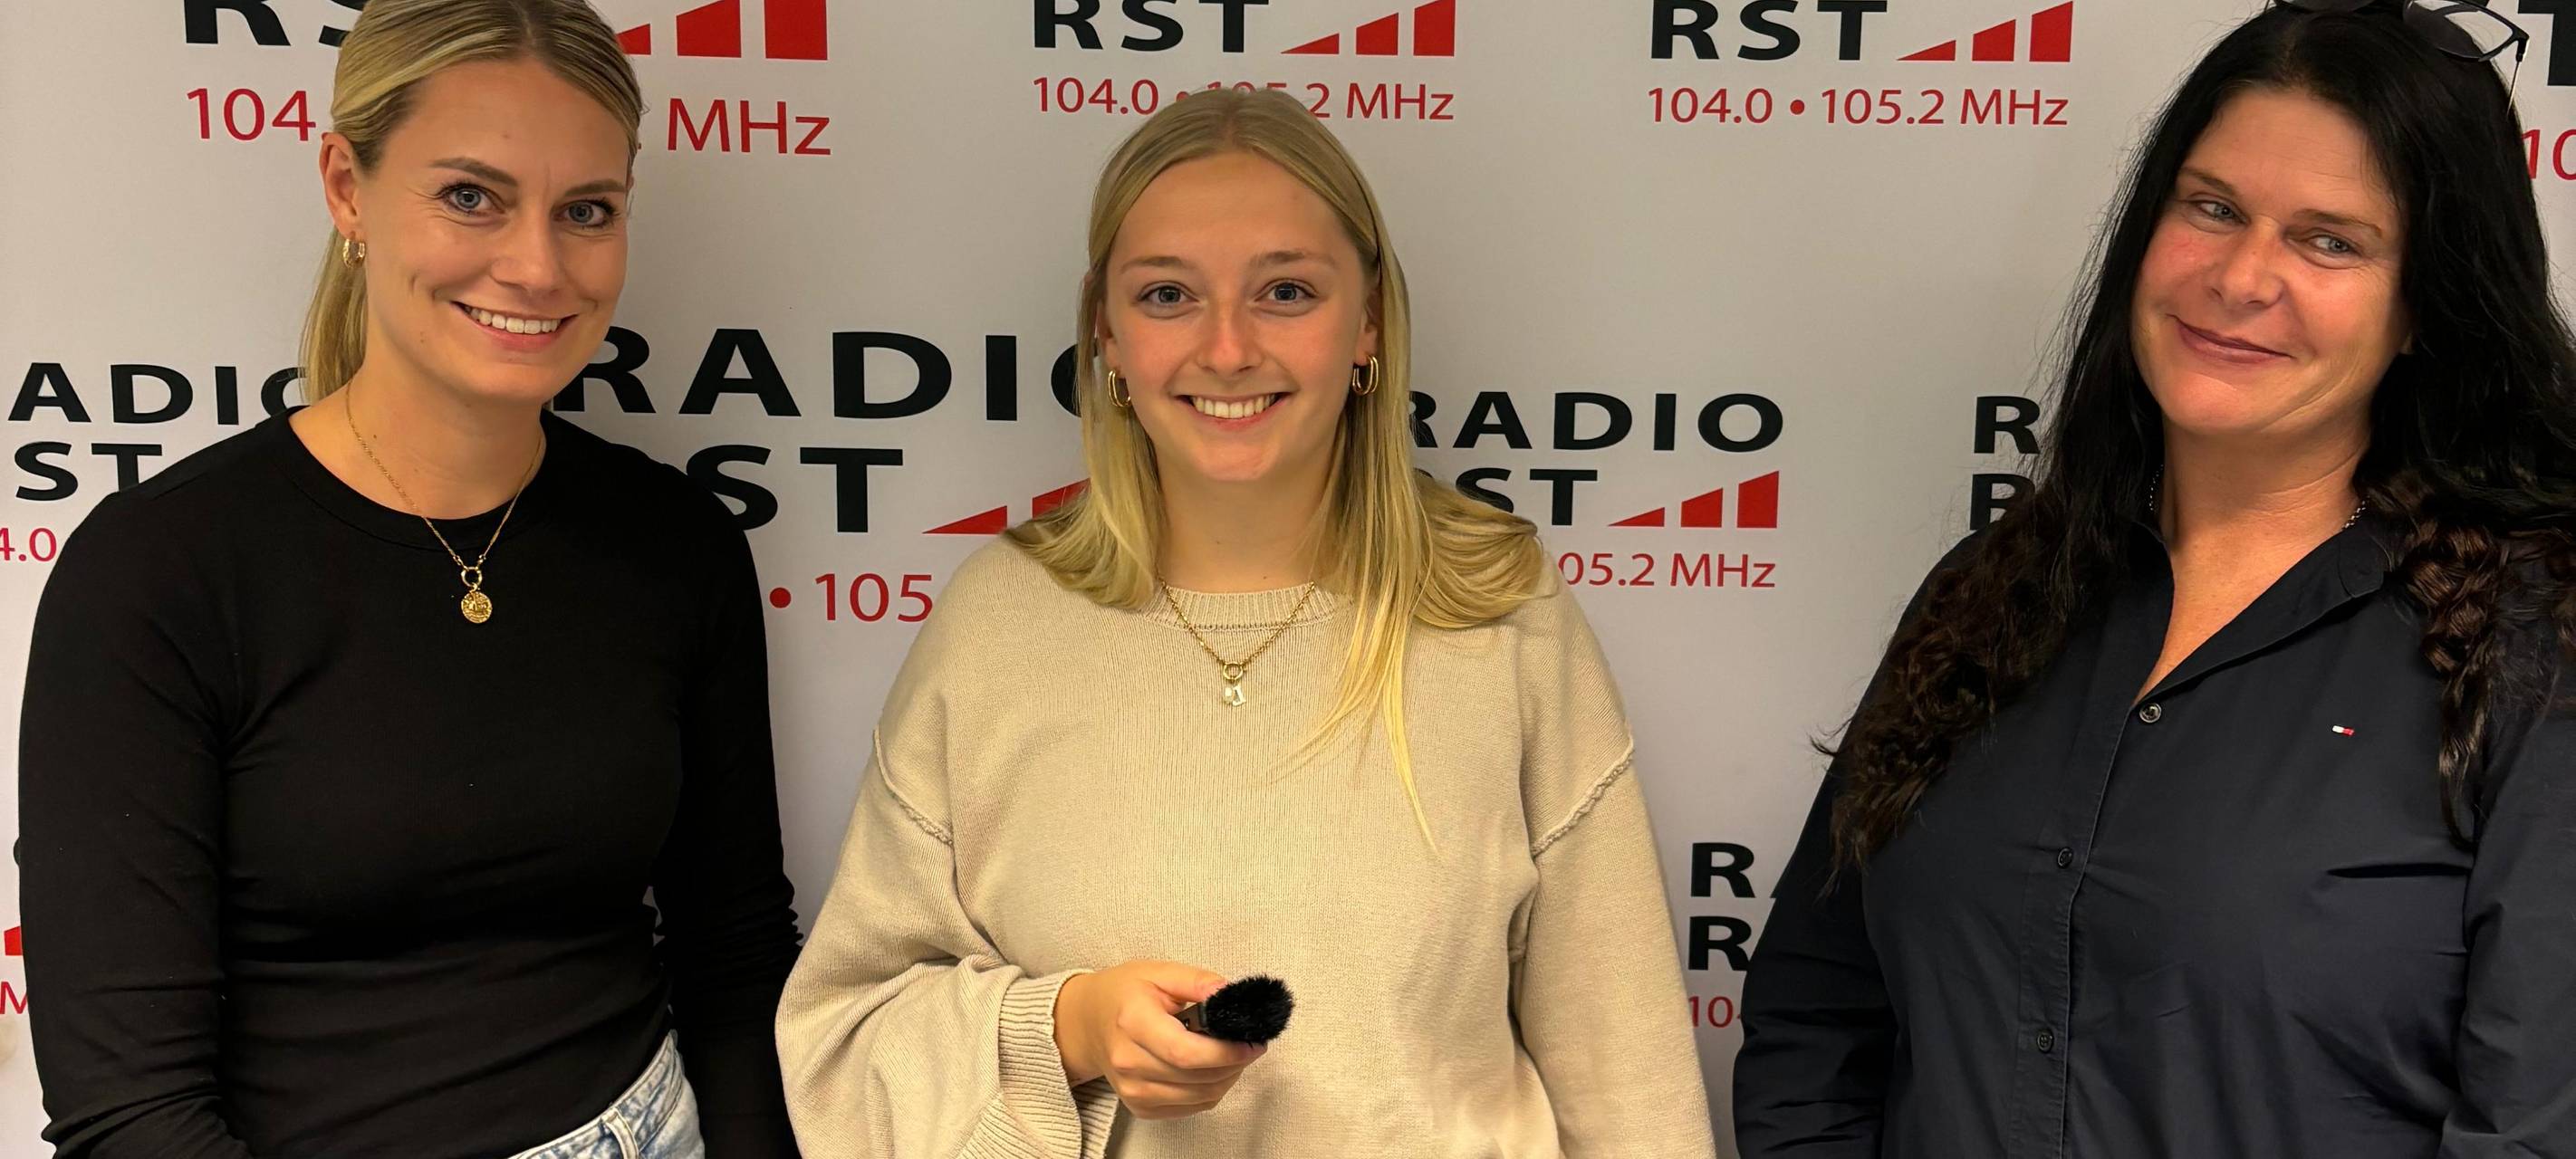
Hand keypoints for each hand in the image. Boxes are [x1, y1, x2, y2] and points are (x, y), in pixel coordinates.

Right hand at [1052, 960, 1268, 1119]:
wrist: (1086, 1023)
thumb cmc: (1123, 995)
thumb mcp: (1158, 972)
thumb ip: (1196, 981)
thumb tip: (1228, 994)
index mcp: (1133, 1022)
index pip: (1185, 1052)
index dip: (1226, 1052)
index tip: (1252, 1043)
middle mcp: (1129, 1062)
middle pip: (1197, 1078)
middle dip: (1234, 1063)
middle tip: (1249, 1044)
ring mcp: (1132, 1090)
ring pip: (1200, 1097)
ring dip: (1227, 1078)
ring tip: (1231, 1054)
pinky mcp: (1140, 1107)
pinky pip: (1191, 1108)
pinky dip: (1211, 1091)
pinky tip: (1211, 1068)